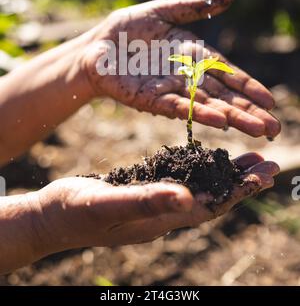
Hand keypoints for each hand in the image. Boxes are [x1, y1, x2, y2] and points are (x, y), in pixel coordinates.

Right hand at [31, 152, 278, 258]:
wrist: (51, 215)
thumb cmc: (74, 211)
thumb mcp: (108, 203)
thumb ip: (146, 202)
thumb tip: (189, 199)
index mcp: (160, 219)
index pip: (212, 207)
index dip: (241, 191)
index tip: (267, 174)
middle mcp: (163, 215)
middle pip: (213, 199)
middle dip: (243, 183)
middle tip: (271, 164)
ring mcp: (154, 205)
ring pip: (200, 190)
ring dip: (225, 177)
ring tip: (248, 160)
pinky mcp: (144, 193)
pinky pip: (181, 182)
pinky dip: (199, 170)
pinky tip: (204, 160)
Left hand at [84, 0, 280, 137]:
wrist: (96, 45)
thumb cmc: (128, 28)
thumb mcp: (164, 11)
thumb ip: (194, 6)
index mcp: (194, 56)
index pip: (227, 74)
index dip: (248, 87)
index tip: (270, 102)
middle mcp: (187, 77)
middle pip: (223, 96)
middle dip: (249, 111)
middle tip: (274, 128)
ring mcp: (170, 90)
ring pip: (207, 106)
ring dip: (232, 117)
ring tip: (257, 129)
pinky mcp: (150, 99)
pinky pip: (179, 107)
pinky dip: (200, 113)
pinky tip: (220, 121)